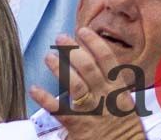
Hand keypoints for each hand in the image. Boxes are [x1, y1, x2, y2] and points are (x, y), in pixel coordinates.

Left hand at [32, 29, 146, 139]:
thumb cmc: (125, 130)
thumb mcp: (127, 105)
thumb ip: (114, 86)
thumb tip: (101, 66)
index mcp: (119, 90)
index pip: (107, 60)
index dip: (94, 43)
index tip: (83, 31)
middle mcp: (106, 97)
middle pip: (88, 67)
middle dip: (73, 50)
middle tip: (61, 39)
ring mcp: (92, 111)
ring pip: (75, 84)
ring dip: (60, 68)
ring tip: (48, 57)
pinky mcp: (79, 127)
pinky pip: (60, 110)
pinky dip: (45, 99)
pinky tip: (34, 89)